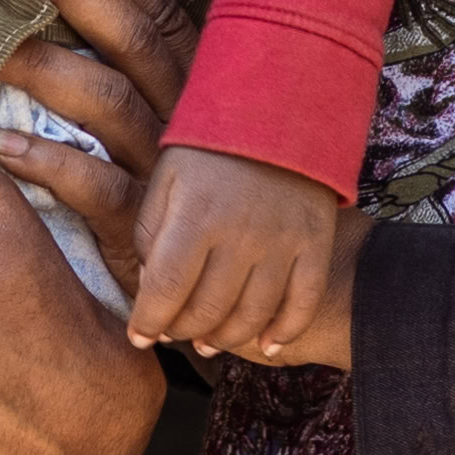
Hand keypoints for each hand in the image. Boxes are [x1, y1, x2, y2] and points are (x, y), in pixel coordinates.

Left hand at [0, 0, 190, 283]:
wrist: (260, 294)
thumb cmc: (216, 203)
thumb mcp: (195, 134)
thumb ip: (150, 81)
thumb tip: (100, 14)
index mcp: (202, 90)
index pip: (162, 17)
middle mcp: (188, 121)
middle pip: (129, 42)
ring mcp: (168, 173)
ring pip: (106, 104)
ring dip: (47, 67)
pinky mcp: (146, 229)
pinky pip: (93, 188)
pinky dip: (49, 164)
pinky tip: (3, 146)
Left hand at [125, 144, 357, 361]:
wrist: (279, 109)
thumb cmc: (212, 148)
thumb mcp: (166, 179)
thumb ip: (151, 234)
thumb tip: (150, 289)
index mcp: (196, 217)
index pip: (166, 290)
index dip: (148, 322)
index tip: (139, 336)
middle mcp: (241, 236)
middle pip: (208, 310)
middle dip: (183, 331)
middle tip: (174, 333)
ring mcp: (283, 243)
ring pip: (253, 316)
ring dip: (226, 338)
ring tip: (209, 341)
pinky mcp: (315, 245)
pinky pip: (304, 303)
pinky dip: (285, 332)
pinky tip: (266, 345)